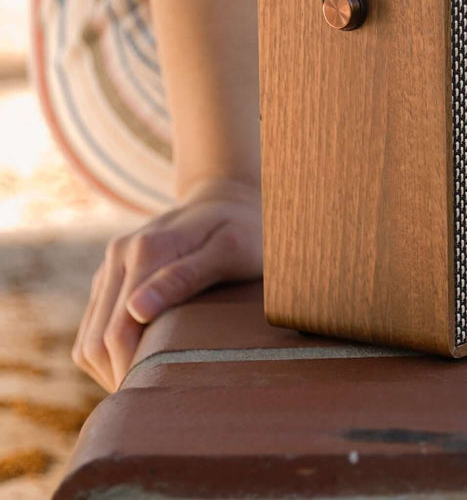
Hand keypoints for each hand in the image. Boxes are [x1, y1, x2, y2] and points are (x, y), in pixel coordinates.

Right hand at [72, 177, 261, 390]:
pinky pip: (93, 327)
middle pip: (96, 340)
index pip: (118, 330)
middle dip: (119, 376)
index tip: (156, 398)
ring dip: (108, 369)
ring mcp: (111, 266)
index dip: (131, 370)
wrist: (229, 199)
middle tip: (154, 403)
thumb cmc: (243, 229)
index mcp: (145, 250)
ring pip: (87, 338)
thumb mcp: (230, 249)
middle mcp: (118, 255)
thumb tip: (137, 310)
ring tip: (147, 388)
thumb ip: (186, 276)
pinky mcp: (111, 276)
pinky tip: (138, 365)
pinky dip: (107, 354)